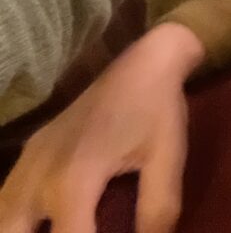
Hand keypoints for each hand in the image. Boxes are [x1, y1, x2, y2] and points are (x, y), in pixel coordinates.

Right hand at [0, 23, 204, 232]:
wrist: (143, 63)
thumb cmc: (157, 111)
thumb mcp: (166, 161)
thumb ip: (156, 210)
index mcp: (72, 182)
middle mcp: (37, 177)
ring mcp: (27, 162)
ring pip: (2, 220)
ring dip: (22, 232)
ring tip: (60, 232)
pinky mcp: (29, 151)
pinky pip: (4, 199)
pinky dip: (14, 220)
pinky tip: (39, 224)